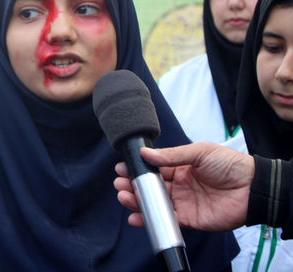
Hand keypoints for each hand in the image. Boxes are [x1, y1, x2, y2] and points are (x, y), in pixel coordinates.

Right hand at [113, 141, 254, 231]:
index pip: (154, 168)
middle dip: (133, 186)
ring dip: (137, 201)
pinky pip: (166, 220)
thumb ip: (172, 155)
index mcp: (181, 167)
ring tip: (124, 197)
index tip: (122, 168)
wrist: (253, 188)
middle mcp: (179, 185)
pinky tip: (136, 216)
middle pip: (150, 187)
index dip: (138, 169)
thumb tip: (146, 153)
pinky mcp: (189, 219)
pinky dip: (150, 220)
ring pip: (155, 204)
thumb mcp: (199, 152)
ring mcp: (183, 202)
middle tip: (120, 184)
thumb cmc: (230, 165)